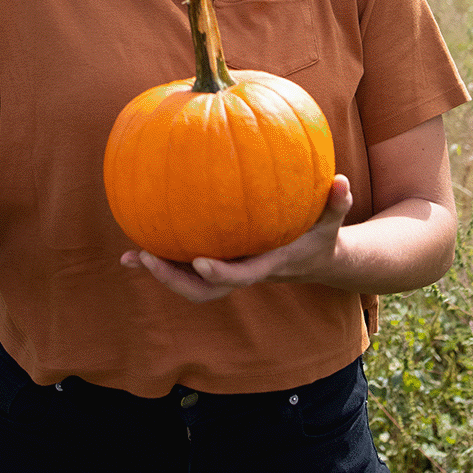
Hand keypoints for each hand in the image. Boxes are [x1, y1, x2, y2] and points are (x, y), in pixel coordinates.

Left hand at [119, 175, 353, 303]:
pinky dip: (162, 256)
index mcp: (266, 267)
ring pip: (190, 284)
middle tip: (146, 259)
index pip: (240, 277)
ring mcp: (228, 271)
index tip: (200, 261)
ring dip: (160, 271)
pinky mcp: (218, 262)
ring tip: (130, 257)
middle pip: (203, 292)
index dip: (220, 274)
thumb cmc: (320, 235)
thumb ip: (337, 202)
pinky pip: (187, 264)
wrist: (314, 260)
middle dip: (174, 280)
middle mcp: (242, 274)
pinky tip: (136, 244)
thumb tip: (342, 180)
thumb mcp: (332, 220)